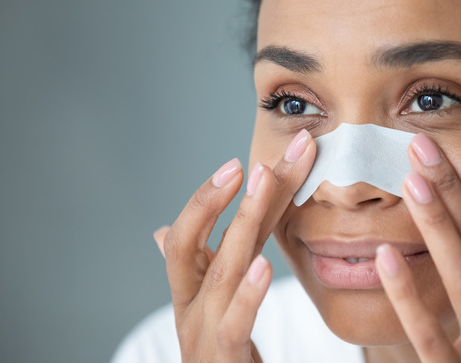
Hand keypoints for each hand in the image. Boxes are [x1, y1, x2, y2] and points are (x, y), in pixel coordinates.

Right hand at [152, 130, 315, 362]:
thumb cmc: (221, 356)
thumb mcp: (216, 306)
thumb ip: (208, 266)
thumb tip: (162, 232)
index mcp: (191, 287)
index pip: (208, 230)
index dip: (227, 192)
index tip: (262, 156)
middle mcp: (191, 304)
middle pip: (198, 239)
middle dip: (223, 193)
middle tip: (257, 153)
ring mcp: (201, 331)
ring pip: (220, 270)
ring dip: (242, 219)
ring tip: (262, 179)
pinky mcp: (223, 360)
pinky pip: (233, 324)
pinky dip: (248, 294)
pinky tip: (264, 266)